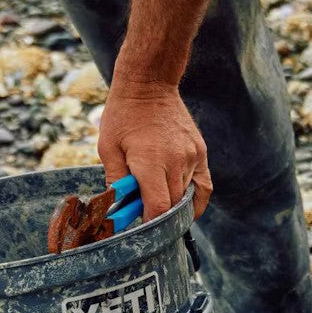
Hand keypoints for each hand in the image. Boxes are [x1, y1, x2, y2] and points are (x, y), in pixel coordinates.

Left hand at [98, 78, 211, 221]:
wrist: (149, 83)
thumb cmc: (123, 116)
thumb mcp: (108, 148)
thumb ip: (115, 182)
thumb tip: (118, 209)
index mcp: (151, 162)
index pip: (159, 208)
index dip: (151, 224)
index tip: (141, 229)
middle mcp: (177, 161)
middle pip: (173, 205)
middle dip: (159, 216)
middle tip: (145, 216)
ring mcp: (193, 156)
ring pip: (187, 196)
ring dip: (174, 204)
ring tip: (159, 204)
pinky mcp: (201, 151)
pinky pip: (203, 185)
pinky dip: (195, 199)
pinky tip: (185, 207)